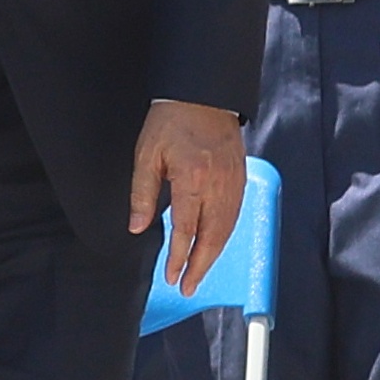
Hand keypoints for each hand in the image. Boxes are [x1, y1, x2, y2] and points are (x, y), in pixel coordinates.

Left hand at [128, 100, 246, 291]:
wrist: (202, 92)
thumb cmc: (171, 120)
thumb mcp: (147, 154)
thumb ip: (143, 194)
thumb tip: (138, 227)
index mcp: (192, 179)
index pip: (186, 230)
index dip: (178, 257)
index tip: (172, 277)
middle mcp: (217, 185)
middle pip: (212, 238)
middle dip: (200, 266)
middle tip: (188, 287)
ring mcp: (233, 182)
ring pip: (227, 230)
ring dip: (213, 255)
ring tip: (199, 272)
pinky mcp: (241, 176)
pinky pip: (235, 215)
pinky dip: (225, 235)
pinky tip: (215, 244)